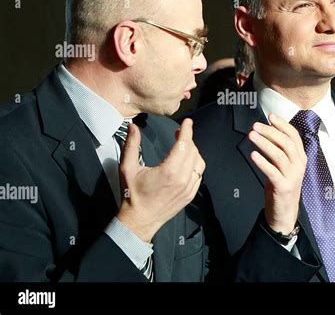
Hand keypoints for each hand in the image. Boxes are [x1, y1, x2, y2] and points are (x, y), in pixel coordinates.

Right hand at [117, 118, 204, 241]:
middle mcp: (182, 179)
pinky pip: (199, 174)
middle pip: (192, 151)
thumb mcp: (127, 168)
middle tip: (179, 133)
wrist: (139, 221)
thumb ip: (131, 144)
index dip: (187, 130)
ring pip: (199, 162)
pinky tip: (186, 161)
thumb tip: (133, 126)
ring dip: (193, 151)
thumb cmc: (132, 195)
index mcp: (169, 171)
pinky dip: (195, 164)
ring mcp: (188, 188)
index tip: (187, 122)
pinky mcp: (190, 195)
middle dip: (187, 139)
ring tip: (182, 146)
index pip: (184, 144)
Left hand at [249, 113, 306, 234]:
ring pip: (279, 155)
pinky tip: (253, 155)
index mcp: (301, 158)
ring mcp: (292, 177)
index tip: (270, 116)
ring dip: (264, 143)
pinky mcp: (283, 187)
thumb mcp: (283, 165)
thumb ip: (278, 149)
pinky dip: (262, 162)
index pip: (294, 136)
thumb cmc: (281, 184)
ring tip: (251, 136)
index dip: (282, 124)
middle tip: (255, 126)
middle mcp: (299, 165)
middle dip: (270, 132)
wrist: (285, 212)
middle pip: (286, 143)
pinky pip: (272, 172)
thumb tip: (266, 130)